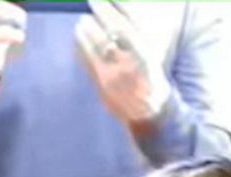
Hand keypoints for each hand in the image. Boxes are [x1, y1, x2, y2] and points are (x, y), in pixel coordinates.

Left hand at [75, 0, 172, 128]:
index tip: (96, 1)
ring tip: (83, 25)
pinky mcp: (99, 86)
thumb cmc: (151, 77)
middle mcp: (126, 67)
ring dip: (83, 33)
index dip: (105, 12)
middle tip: (86, 16)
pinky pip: (84, 60)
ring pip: (89, 48)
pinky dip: (80, 46)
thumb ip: (133, 31)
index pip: (120, 28)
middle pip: (101, 37)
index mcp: (143, 57)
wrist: (148, 112)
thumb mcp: (151, 54)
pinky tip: (81, 41)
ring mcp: (110, 78)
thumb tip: (115, 5)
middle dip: (90, 22)